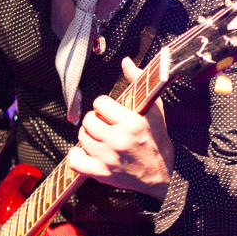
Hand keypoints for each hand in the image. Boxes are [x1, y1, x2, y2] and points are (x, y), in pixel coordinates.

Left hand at [69, 57, 173, 197]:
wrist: (161, 175)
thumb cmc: (157, 140)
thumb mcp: (155, 109)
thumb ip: (138, 82)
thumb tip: (125, 61)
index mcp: (132, 122)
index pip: (100, 102)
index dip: (105, 105)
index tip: (112, 111)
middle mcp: (119, 139)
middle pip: (88, 119)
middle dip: (96, 120)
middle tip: (106, 125)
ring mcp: (108, 158)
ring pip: (82, 137)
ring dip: (89, 136)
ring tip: (102, 138)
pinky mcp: (101, 173)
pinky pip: (75, 161)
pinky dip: (78, 156)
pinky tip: (88, 152)